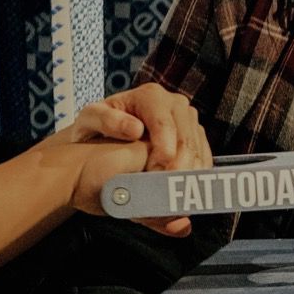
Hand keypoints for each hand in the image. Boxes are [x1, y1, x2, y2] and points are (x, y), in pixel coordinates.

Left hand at [60, 84, 210, 236]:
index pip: (166, 126)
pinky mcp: (195, 136)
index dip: (163, 152)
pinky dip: (195, 176)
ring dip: (188, 176)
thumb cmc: (96, 129)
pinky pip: (203, 157)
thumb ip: (106, 121)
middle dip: (177, 169)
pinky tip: (182, 190)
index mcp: (151, 97)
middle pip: (186, 140)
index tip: (153, 172)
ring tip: (173, 196)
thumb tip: (135, 129)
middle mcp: (175, 104)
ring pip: (197, 150)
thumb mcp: (90, 120)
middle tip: (165, 192)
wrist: (104, 137)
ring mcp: (188, 120)